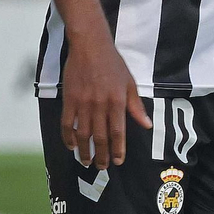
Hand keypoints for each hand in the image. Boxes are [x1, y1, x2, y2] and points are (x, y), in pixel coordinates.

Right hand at [60, 38, 151, 167]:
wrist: (90, 46)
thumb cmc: (112, 63)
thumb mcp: (130, 83)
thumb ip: (136, 106)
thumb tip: (146, 124)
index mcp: (117, 101)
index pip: (118, 132)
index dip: (118, 150)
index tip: (118, 161)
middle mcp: (100, 105)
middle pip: (100, 137)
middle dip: (101, 155)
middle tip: (101, 167)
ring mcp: (83, 103)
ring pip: (83, 134)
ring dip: (84, 151)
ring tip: (87, 161)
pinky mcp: (69, 100)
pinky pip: (67, 124)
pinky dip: (68, 137)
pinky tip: (71, 145)